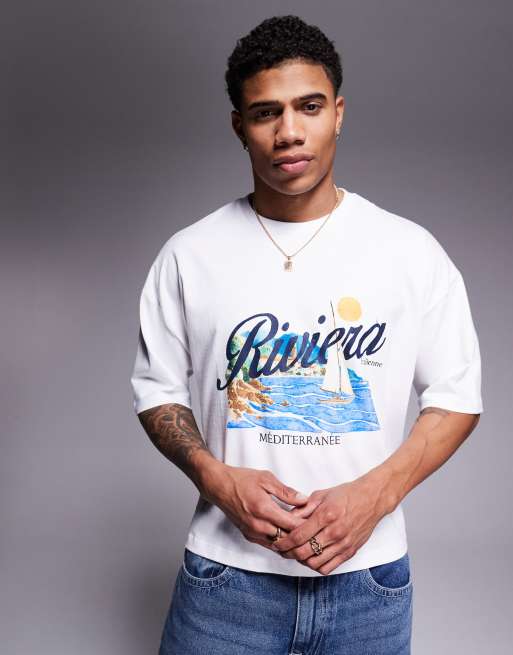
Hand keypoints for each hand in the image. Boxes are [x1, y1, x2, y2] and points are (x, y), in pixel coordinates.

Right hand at [207, 464, 310, 551]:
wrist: (219, 486)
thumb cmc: (241, 479)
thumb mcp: (266, 478)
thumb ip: (286, 492)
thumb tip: (304, 500)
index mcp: (263, 509)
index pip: (291, 525)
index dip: (306, 525)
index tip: (317, 521)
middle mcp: (257, 525)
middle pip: (286, 539)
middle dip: (301, 536)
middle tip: (314, 531)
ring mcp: (252, 532)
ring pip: (278, 545)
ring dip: (291, 542)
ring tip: (305, 536)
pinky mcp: (248, 535)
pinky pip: (268, 544)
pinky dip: (280, 542)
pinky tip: (289, 536)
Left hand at [270, 476, 388, 574]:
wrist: (372, 499)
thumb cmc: (347, 494)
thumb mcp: (321, 495)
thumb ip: (303, 508)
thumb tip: (287, 518)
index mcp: (326, 515)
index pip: (298, 535)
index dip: (283, 542)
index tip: (276, 542)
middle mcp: (334, 532)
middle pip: (304, 552)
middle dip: (289, 553)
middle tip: (282, 550)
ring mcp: (343, 544)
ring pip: (315, 563)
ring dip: (301, 561)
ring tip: (296, 554)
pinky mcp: (350, 551)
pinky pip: (329, 567)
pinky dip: (316, 566)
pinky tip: (311, 558)